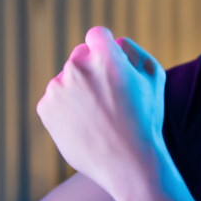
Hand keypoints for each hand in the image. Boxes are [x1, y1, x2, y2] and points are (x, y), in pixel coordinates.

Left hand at [36, 27, 166, 200]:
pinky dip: (65, 110)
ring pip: (65, 80)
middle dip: (91, 70)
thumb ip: (136, 53)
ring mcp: (58, 88)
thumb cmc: (146, 121)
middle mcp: (77, 67)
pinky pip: (54, 100)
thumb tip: (116, 42)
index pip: (96, 36)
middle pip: (79, 56)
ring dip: (76, 91)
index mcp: (105, 56)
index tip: (110, 66)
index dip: (105, 49)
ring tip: (97, 117)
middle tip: (107, 98)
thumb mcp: (154, 79)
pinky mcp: (45, 108)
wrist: (128, 164)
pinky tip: (84, 126)